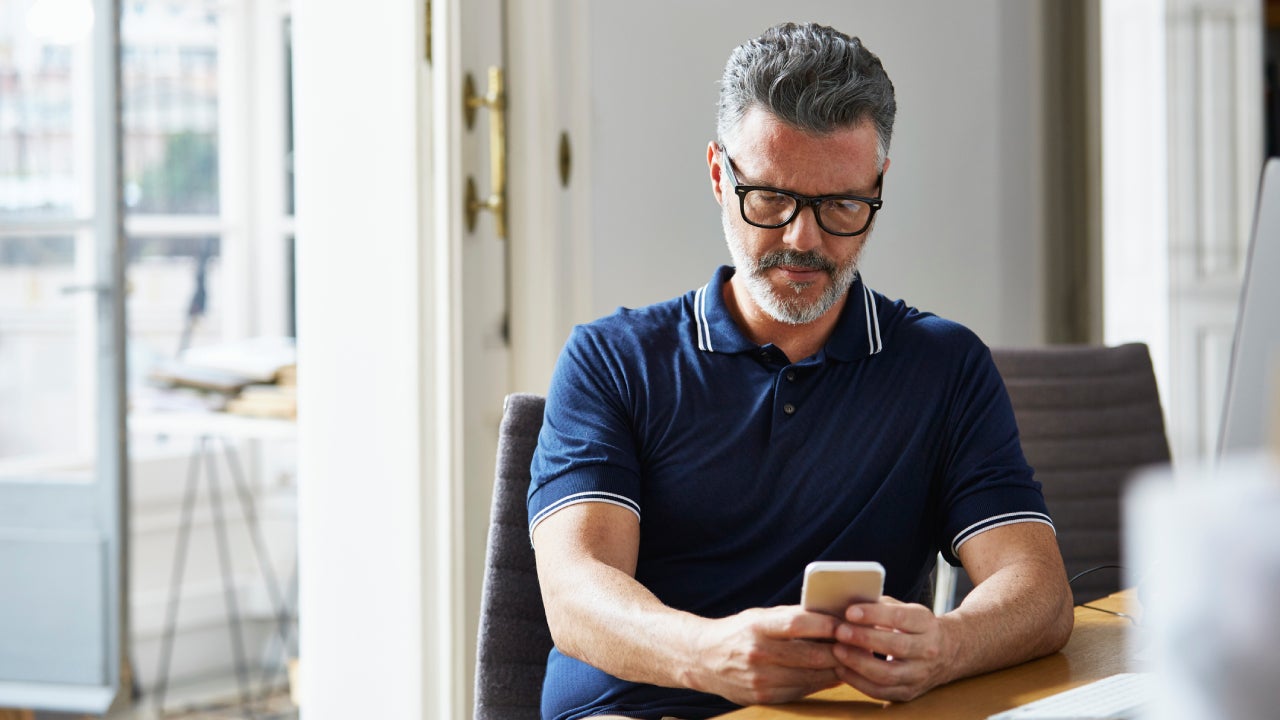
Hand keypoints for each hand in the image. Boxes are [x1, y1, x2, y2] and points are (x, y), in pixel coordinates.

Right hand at [685, 605, 843, 705]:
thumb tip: (831, 618)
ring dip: (835, 669)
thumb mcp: (759, 616)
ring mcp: (760, 679)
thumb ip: (790, 617)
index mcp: (756, 626)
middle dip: (839, 651)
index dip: (826, 624)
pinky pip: (802, 691)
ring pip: (811, 677)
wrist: (703, 659)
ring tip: (851, 660)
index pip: (797, 623)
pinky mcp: (764, 697)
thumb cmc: (738, 632)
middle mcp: (757, 653)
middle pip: (810, 655)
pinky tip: (831, 674)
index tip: (846, 623)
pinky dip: (820, 683)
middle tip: (860, 645)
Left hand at [831, 596, 952, 701]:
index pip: (901, 618)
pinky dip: (859, 682)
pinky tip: (842, 670)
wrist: (948, 652)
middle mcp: (928, 650)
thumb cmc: (915, 626)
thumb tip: (847, 602)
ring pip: (889, 674)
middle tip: (839, 631)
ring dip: (859, 663)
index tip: (849, 612)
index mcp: (926, 624)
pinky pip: (882, 692)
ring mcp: (920, 675)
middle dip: (864, 639)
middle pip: (896, 646)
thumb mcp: (906, 609)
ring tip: (837, 651)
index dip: (874, 614)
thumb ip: (881, 606)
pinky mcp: (909, 693)